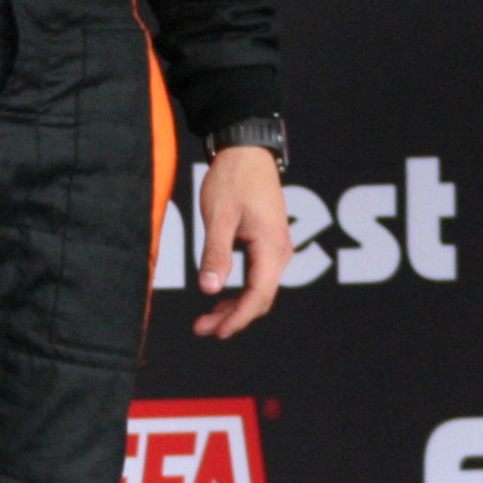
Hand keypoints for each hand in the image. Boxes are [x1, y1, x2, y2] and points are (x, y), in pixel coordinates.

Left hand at [190, 145, 288, 339]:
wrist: (247, 150)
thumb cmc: (233, 179)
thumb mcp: (219, 217)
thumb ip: (216, 253)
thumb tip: (209, 290)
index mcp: (271, 245)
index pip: (259, 295)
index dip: (239, 318)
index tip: (217, 332)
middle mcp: (280, 250)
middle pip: (261, 297)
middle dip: (233, 317)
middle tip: (201, 328)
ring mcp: (277, 246)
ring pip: (260, 289)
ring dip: (235, 306)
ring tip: (206, 319)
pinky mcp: (269, 242)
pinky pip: (259, 276)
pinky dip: (240, 291)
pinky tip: (220, 296)